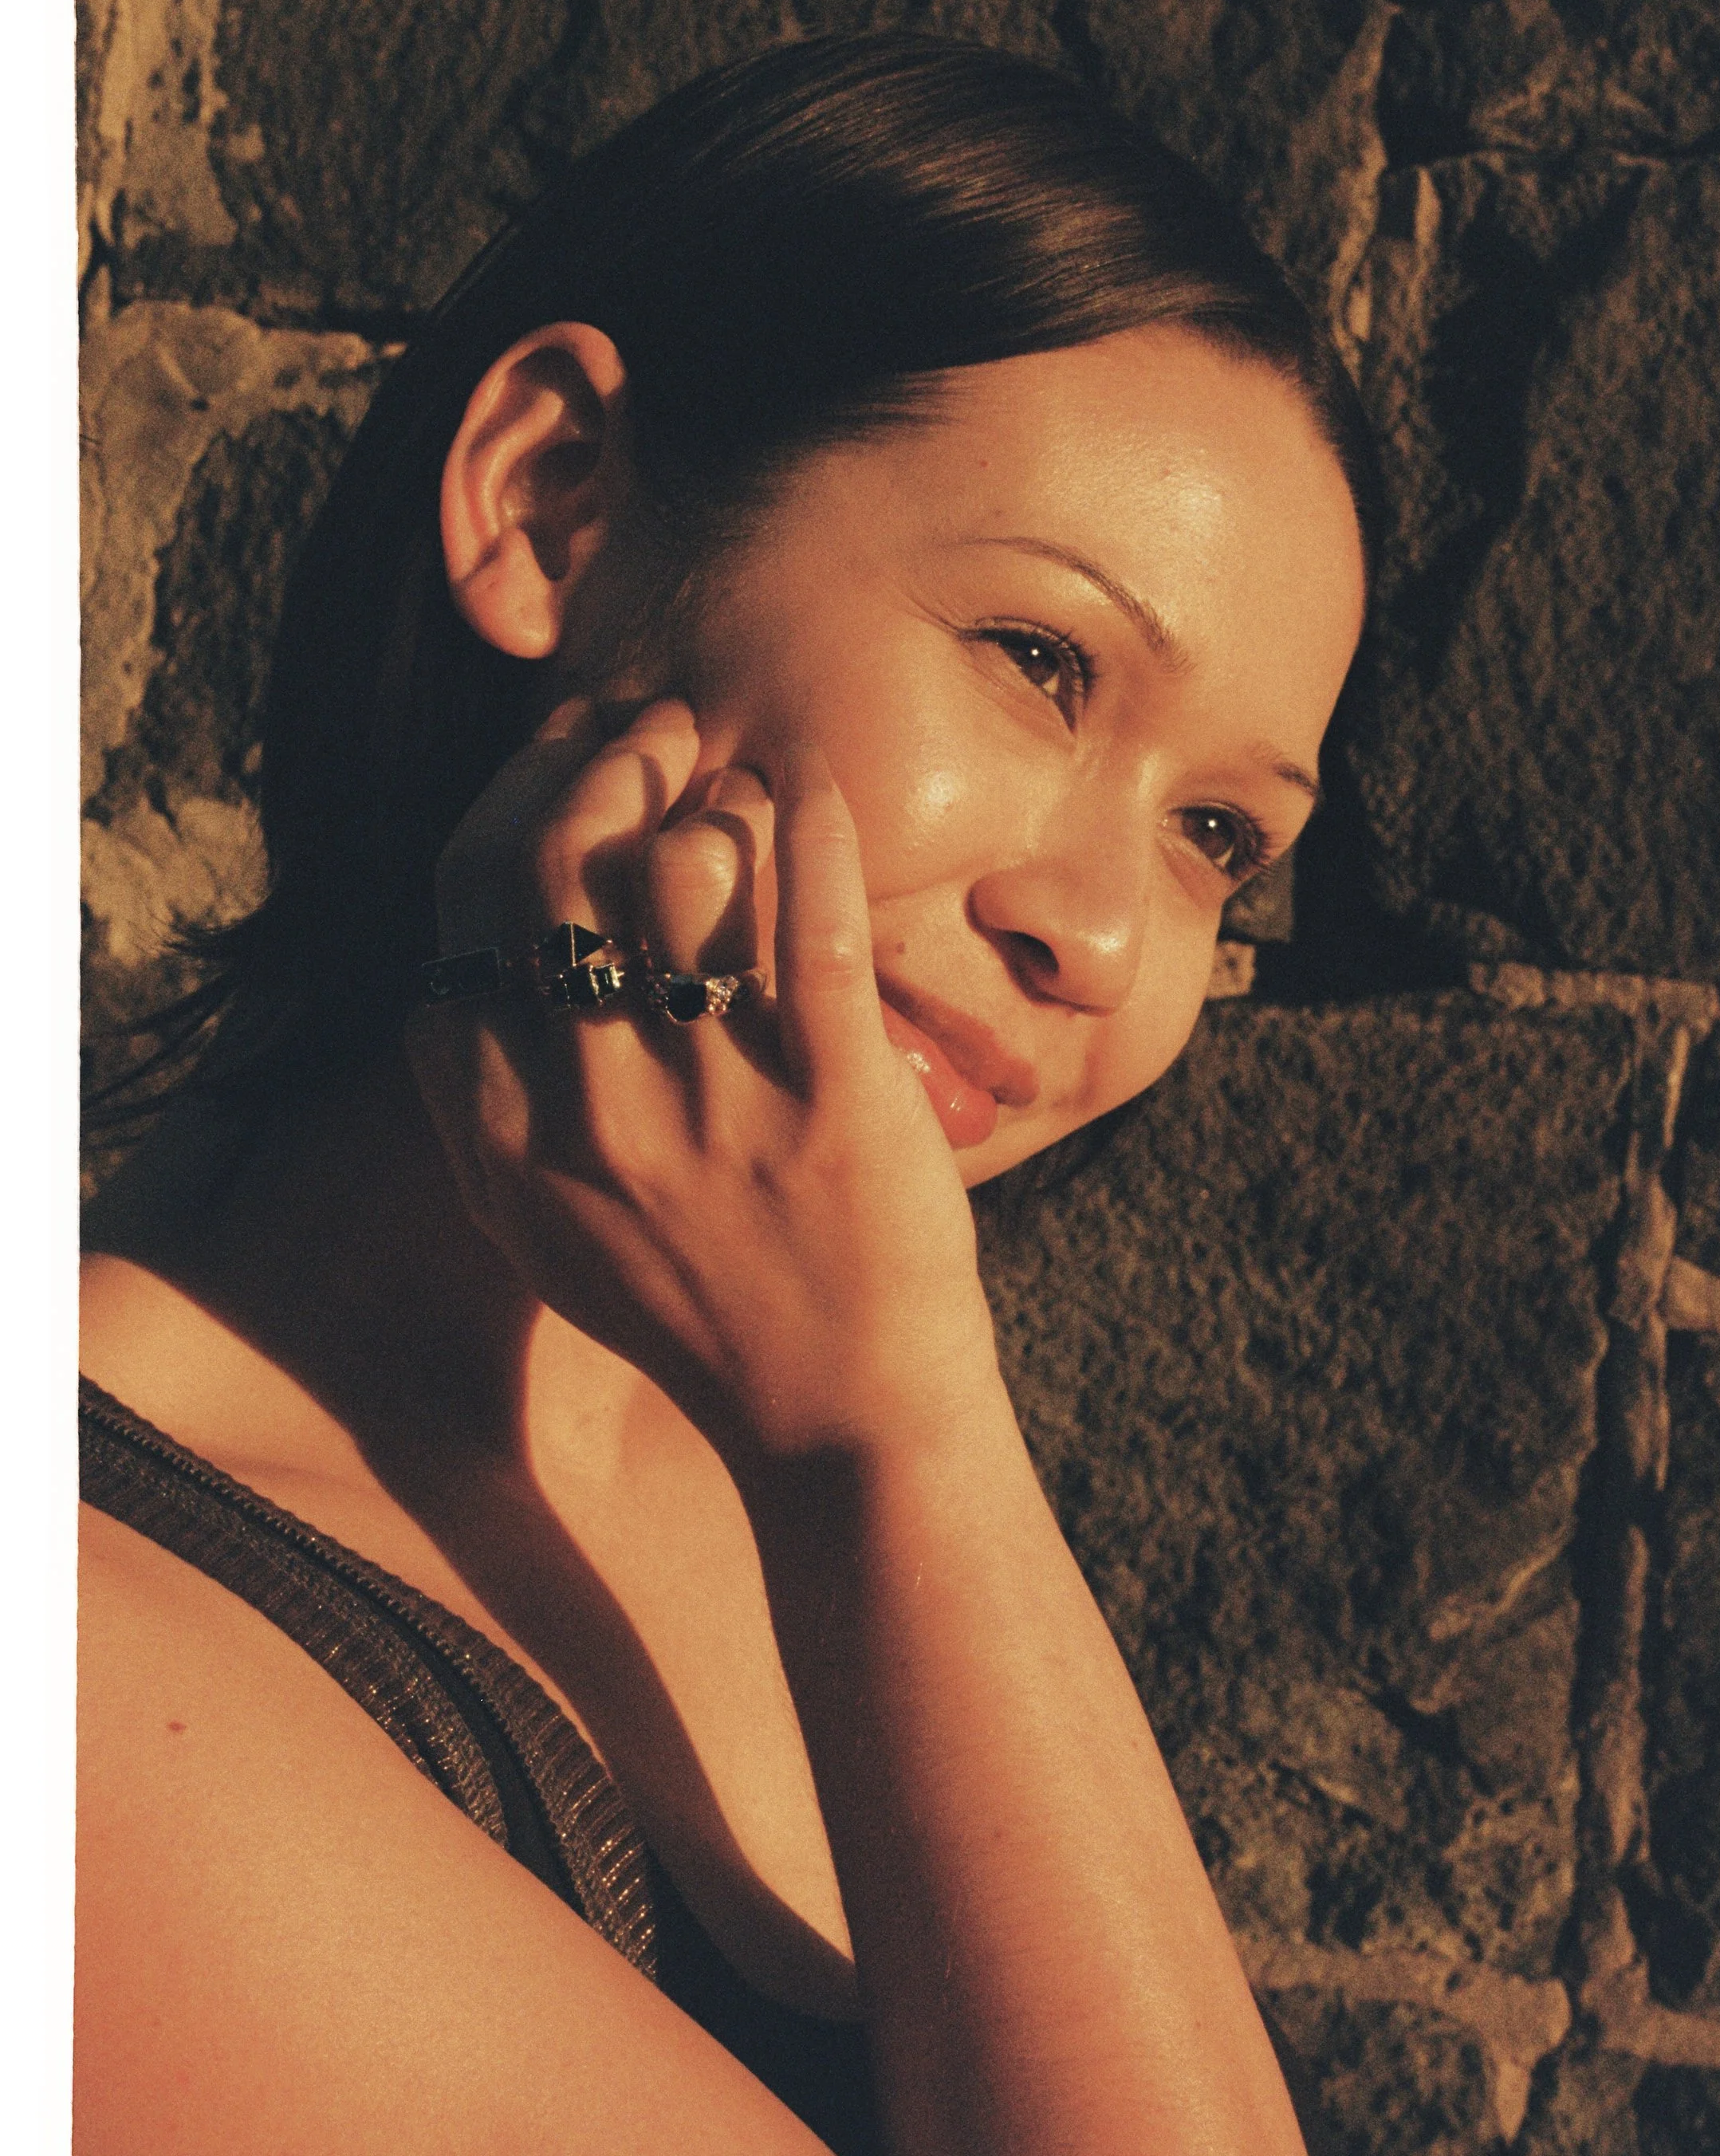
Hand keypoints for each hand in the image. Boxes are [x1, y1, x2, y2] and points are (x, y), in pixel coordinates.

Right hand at [403, 696, 1002, 1482]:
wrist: (838, 1426)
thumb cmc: (700, 1312)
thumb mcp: (540, 1229)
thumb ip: (477, 1109)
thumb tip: (443, 982)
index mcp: (510, 1133)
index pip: (465, 911)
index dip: (507, 799)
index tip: (559, 752)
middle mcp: (597, 1112)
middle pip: (559, 867)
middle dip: (603, 762)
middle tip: (656, 729)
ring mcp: (718, 1104)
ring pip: (683, 874)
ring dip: (712, 796)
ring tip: (742, 786)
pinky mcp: (839, 1100)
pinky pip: (814, 922)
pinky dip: (814, 827)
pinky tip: (816, 787)